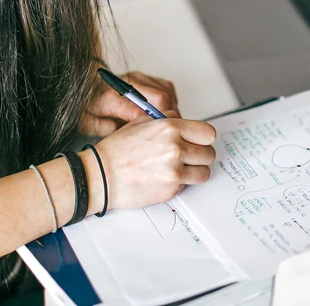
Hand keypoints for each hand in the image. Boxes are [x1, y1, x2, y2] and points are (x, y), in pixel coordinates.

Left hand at [79, 71, 178, 136]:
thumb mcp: (87, 123)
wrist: (83, 86)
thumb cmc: (86, 107)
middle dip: (167, 118)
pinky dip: (171, 100)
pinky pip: (166, 86)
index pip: (138, 110)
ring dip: (171, 109)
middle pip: (159, 97)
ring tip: (167, 124)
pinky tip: (165, 112)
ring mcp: (137, 77)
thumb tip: (125, 130)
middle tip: (167, 133)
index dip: (152, 125)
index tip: (156, 136)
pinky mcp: (144, 76)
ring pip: (166, 91)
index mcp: (110, 96)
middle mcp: (126, 83)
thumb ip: (104, 128)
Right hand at [87, 113, 215, 209]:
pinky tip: (166, 178)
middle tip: (189, 157)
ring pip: (204, 172)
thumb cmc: (117, 150)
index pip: (208, 133)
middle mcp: (175, 148)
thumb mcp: (140, 123)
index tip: (198, 141)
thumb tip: (182, 120)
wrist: (101, 176)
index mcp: (170, 128)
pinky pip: (189, 185)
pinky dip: (182, 183)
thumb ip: (166, 119)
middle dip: (200, 155)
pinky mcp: (171, 189)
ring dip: (195, 171)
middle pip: (209, 153)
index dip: (204, 138)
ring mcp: (174, 170)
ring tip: (181, 169)